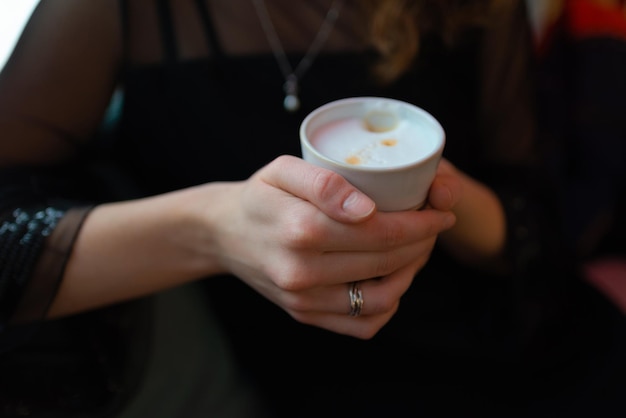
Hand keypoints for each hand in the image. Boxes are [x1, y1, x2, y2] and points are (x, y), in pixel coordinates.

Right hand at [206, 155, 456, 338]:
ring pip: (381, 299)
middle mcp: (302, 271)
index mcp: (301, 229)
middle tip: (434, 226)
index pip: (381, 232)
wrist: (224, 234)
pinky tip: (391, 280)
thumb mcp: (284, 170)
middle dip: (422, 243)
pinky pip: (361, 325)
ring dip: (410, 276)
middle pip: (386, 262)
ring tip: (417, 251)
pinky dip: (387, 306)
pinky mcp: (304, 315)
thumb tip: (368, 210)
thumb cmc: (260, 195)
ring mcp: (303, 299)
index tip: (442, 212)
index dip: (421, 223)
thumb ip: (325, 183)